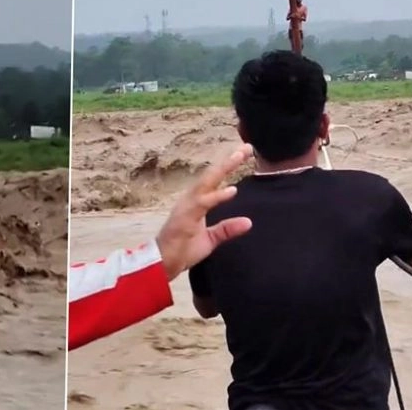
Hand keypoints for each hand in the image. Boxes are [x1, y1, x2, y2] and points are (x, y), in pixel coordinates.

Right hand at [156, 144, 253, 280]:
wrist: (163, 263)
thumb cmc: (182, 250)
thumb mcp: (210, 239)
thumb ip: (227, 229)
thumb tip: (248, 222)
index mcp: (196, 202)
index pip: (214, 180)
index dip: (228, 166)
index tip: (244, 153)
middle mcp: (190, 199)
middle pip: (211, 175)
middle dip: (229, 160)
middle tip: (247, 147)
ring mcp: (187, 206)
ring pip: (206, 182)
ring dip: (223, 169)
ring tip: (239, 156)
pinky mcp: (185, 217)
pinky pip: (203, 203)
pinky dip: (217, 196)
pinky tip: (232, 190)